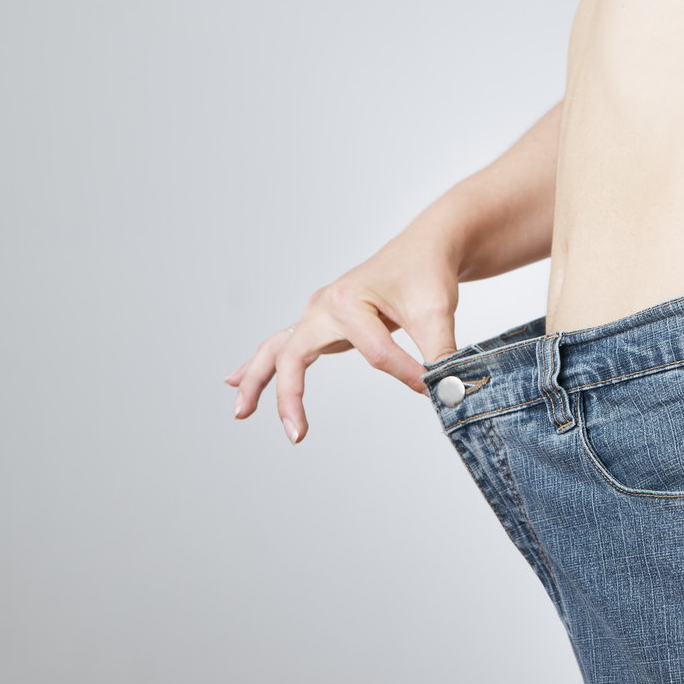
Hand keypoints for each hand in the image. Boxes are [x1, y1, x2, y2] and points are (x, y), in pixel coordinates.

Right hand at [225, 229, 460, 443]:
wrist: (423, 249)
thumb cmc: (426, 274)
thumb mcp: (437, 311)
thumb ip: (439, 355)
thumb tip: (447, 394)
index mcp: (348, 299)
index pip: (376, 354)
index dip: (407, 375)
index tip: (435, 390)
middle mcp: (324, 306)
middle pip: (294, 354)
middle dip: (290, 395)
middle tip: (296, 434)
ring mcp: (318, 315)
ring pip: (278, 350)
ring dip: (257, 380)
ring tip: (241, 413)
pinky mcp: (322, 325)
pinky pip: (285, 347)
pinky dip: (264, 366)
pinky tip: (236, 385)